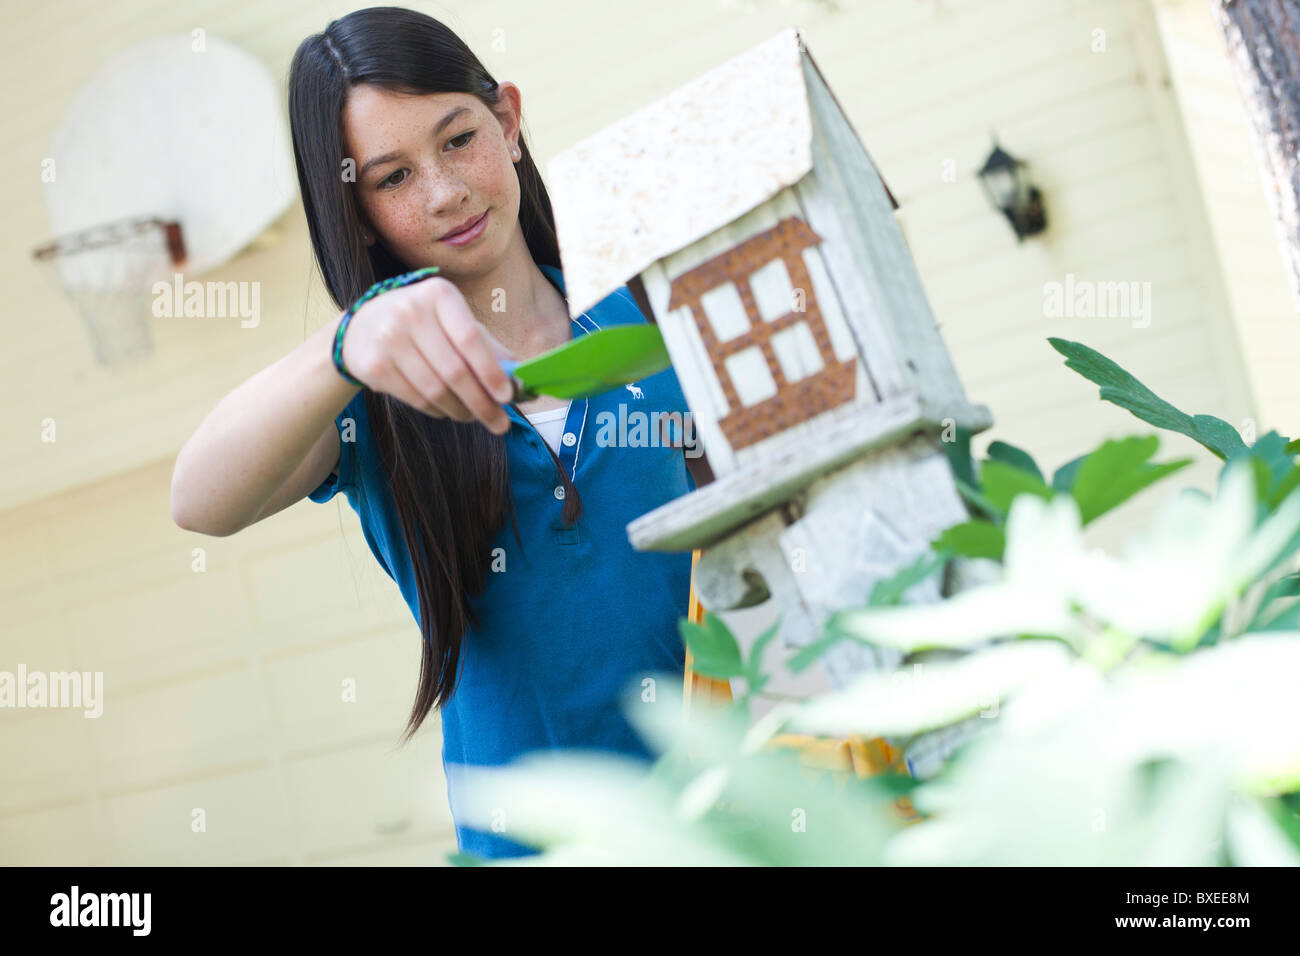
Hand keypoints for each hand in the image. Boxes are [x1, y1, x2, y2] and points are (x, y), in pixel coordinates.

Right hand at [339, 275, 517, 434]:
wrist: (361, 328)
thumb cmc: (422, 324)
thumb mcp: (453, 320)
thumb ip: (487, 346)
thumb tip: (520, 380)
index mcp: (439, 295)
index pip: (470, 339)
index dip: (491, 372)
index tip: (508, 397)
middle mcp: (410, 312)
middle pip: (455, 371)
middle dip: (482, 403)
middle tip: (500, 423)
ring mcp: (388, 339)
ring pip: (436, 390)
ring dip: (462, 411)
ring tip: (474, 416)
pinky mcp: (373, 366)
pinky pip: (417, 400)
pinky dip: (439, 411)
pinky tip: (448, 409)